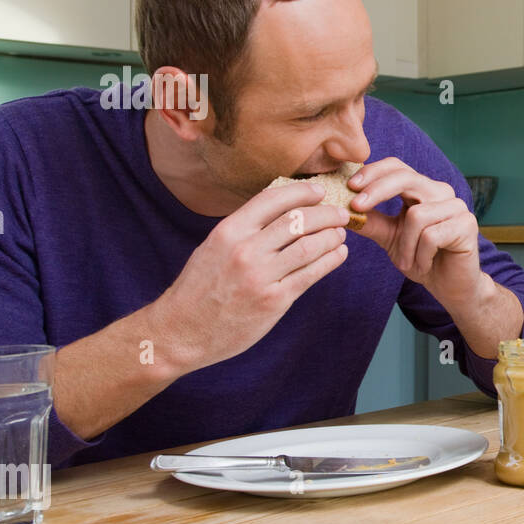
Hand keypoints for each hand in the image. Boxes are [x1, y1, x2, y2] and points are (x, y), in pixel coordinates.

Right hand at [152, 182, 349, 370]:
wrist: (181, 331)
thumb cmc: (199, 288)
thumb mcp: (213, 247)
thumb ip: (244, 230)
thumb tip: (281, 212)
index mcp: (229, 231)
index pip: (272, 199)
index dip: (301, 192)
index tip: (318, 191)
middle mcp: (245, 250)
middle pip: (297, 220)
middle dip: (325, 213)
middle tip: (340, 213)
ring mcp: (261, 276)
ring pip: (309, 246)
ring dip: (332, 236)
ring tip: (341, 233)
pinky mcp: (274, 301)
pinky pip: (311, 274)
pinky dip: (330, 261)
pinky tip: (339, 254)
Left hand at [344, 157, 482, 306]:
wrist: (449, 286)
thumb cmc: (421, 259)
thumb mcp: (389, 237)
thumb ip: (371, 221)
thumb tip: (341, 209)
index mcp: (422, 189)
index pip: (397, 167)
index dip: (373, 172)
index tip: (350, 187)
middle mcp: (441, 192)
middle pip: (406, 178)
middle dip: (377, 191)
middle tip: (356, 207)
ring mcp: (457, 207)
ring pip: (416, 215)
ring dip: (405, 245)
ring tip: (406, 262)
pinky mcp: (467, 225)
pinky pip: (431, 236)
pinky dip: (421, 255)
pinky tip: (424, 266)